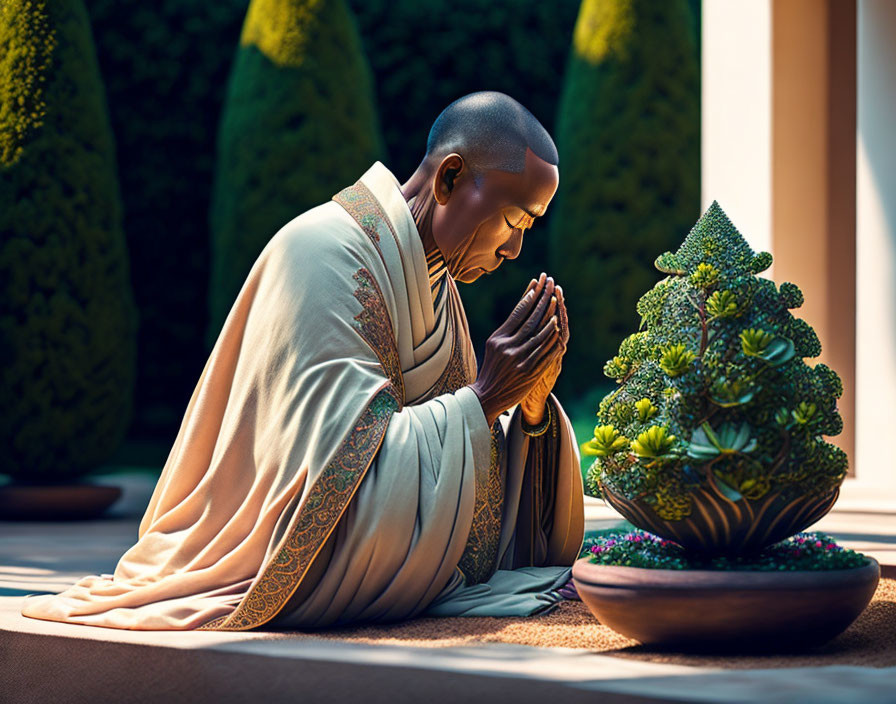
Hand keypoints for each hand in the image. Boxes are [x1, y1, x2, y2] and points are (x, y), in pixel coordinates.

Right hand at [469, 273, 563, 426]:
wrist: (487, 396)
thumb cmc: (491, 368)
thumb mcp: (493, 346)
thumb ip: (507, 331)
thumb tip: (522, 309)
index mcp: (498, 339)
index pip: (517, 313)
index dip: (529, 297)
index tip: (537, 284)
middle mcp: (508, 347)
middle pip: (531, 320)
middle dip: (542, 300)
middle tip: (551, 285)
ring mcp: (519, 360)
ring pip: (540, 335)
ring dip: (550, 318)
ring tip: (557, 303)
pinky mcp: (529, 372)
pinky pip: (545, 353)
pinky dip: (553, 340)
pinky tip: (558, 330)